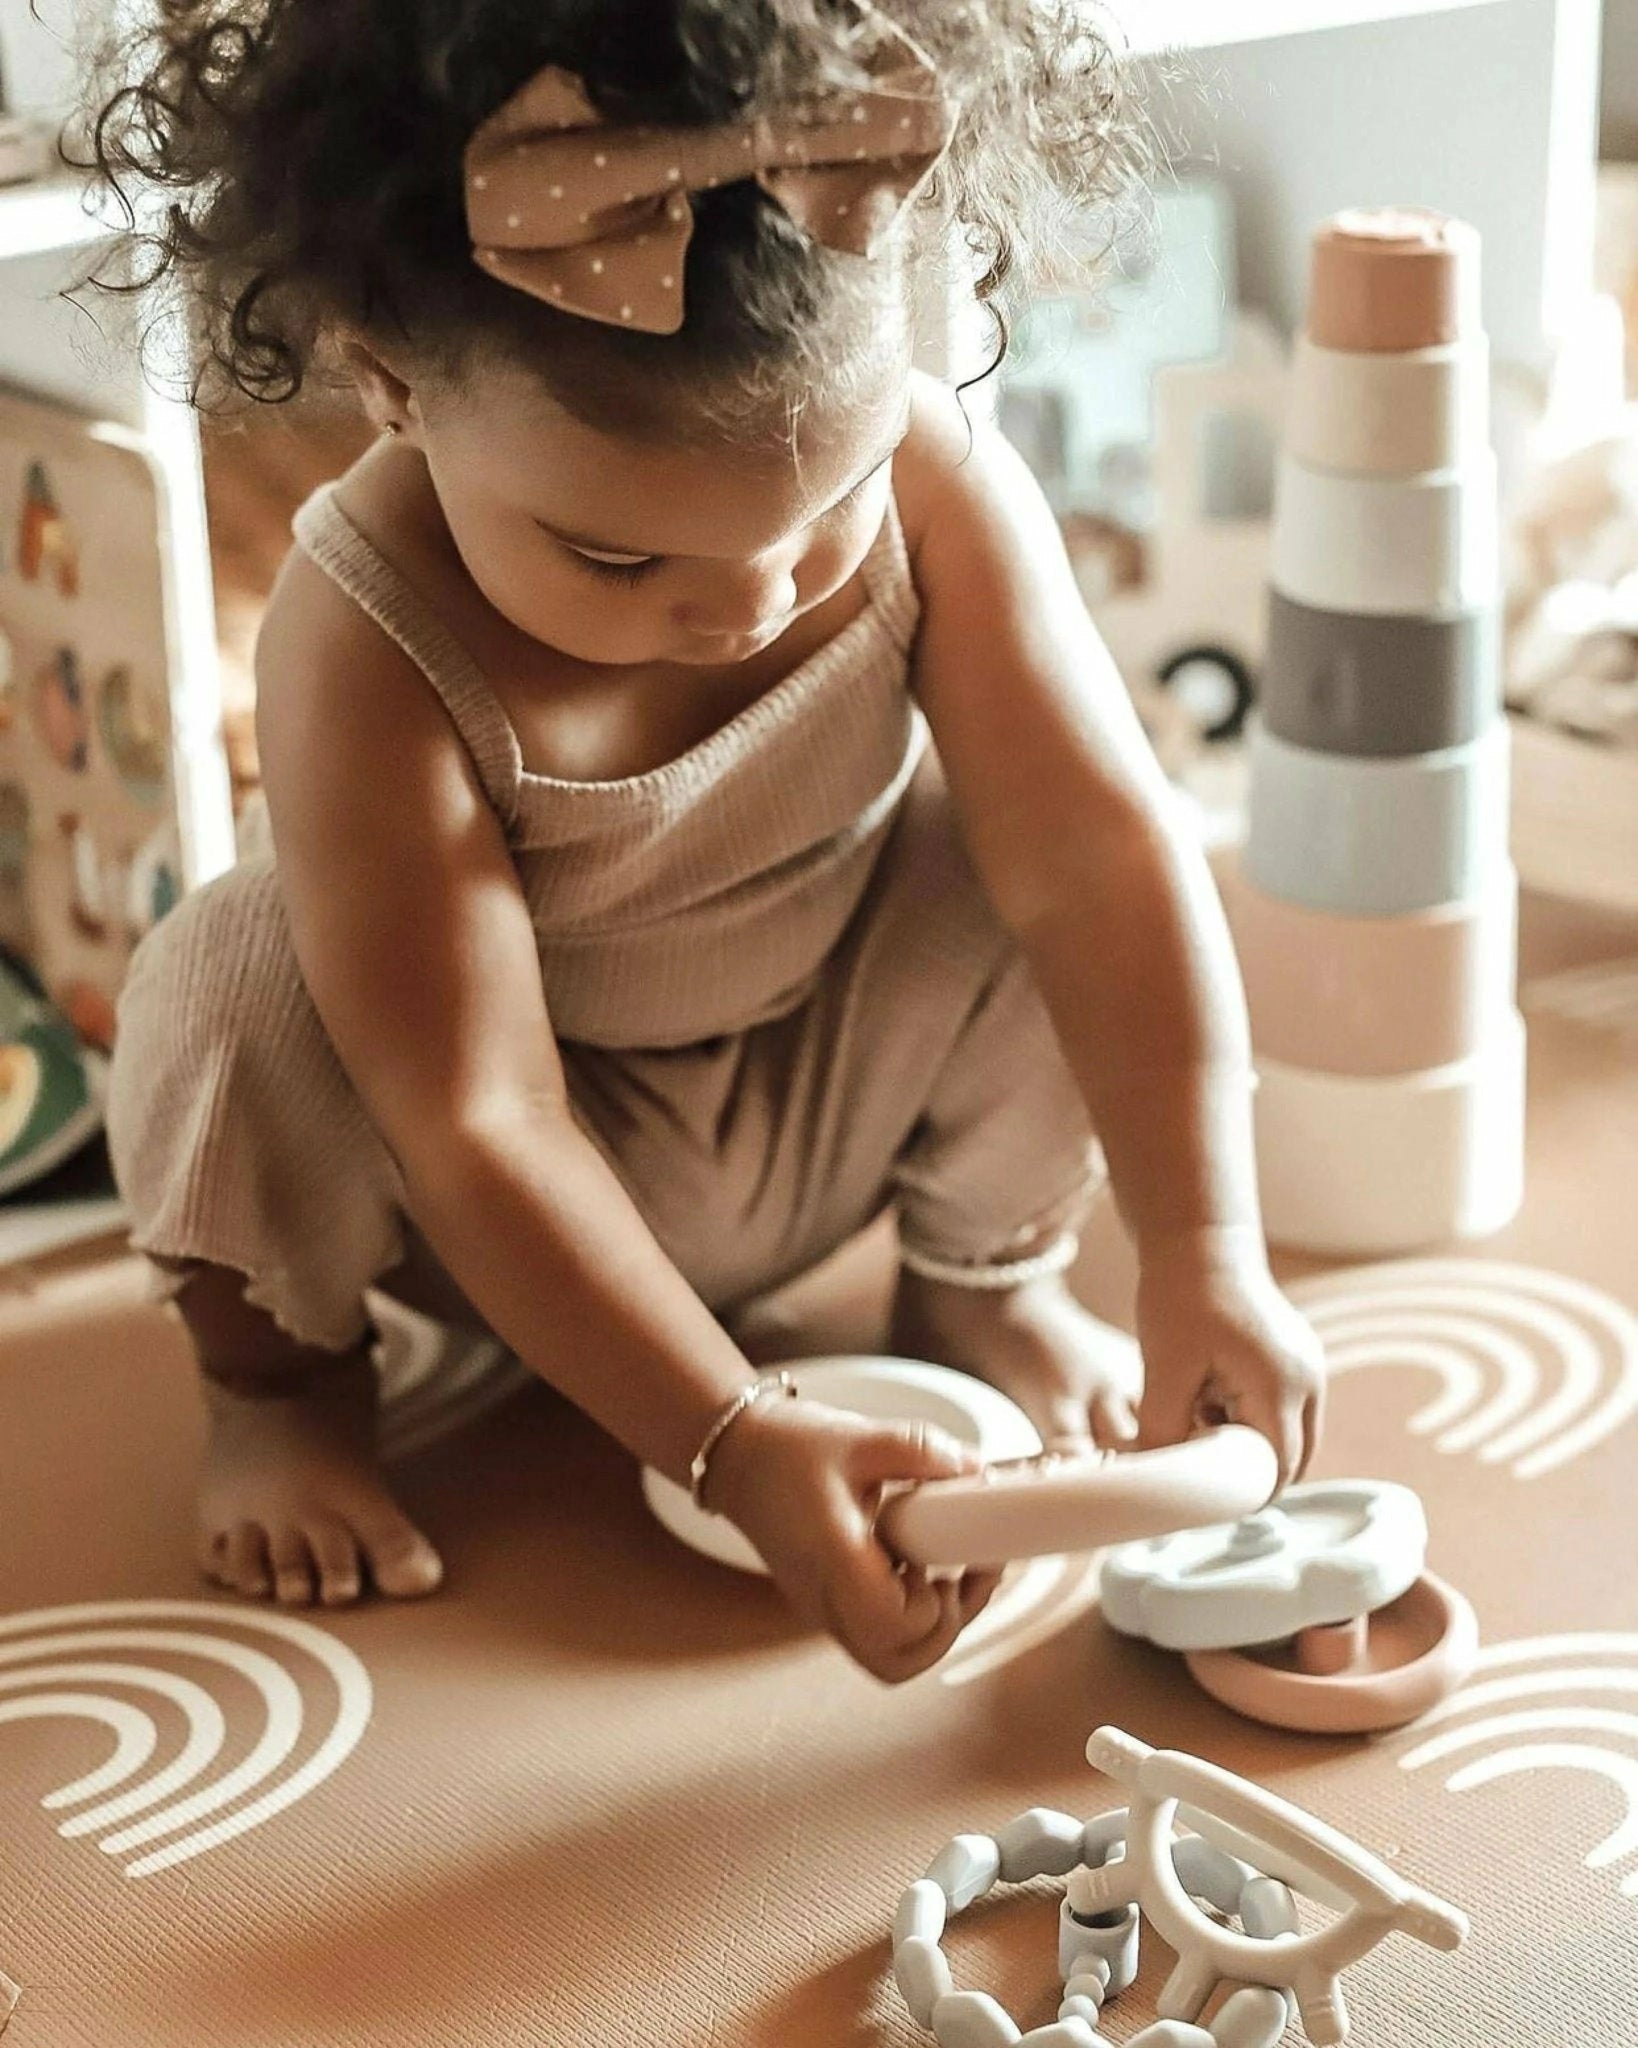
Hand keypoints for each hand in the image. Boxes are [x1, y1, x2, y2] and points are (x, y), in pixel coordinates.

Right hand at [704, 1397, 1001, 1682]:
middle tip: (964, 1573)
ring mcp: (824, 1609)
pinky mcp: (829, 1606)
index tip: (957, 1556)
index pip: (894, 1622)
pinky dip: (912, 1617)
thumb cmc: (786, 1448)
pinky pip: (878, 1637)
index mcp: (831, 1558)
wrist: (737, 1456)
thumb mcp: (860, 1436)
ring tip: (948, 1572)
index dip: (937, 1602)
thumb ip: (922, 1451)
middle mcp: (824, 1598)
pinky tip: (922, 1565)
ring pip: (888, 1659)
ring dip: (932, 1628)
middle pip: (896, 1662)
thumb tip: (976, 1471)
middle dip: (946, 1626)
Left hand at [1134, 1225, 1324, 1488]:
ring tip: (1201, 1413)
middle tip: (1198, 1454)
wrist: (1198, 1242)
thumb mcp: (1163, 1371)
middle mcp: (1308, 1380)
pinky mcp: (1298, 1359)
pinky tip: (1210, 1395)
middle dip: (1247, 1470)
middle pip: (1292, 1459)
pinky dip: (1252, 1417)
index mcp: (1282, 1386)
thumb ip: (1163, 1433)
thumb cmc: (1179, 1300)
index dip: (1243, 1492)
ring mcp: (1309, 1368)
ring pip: (1289, 1436)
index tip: (1203, 1494)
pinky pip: (1285, 1410)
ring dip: (1249, 1443)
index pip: (1278, 1469)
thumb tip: (1157, 1485)